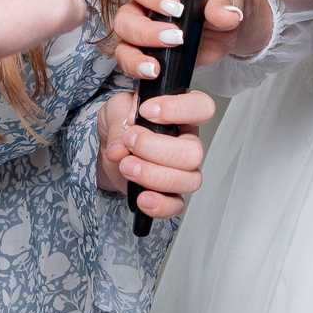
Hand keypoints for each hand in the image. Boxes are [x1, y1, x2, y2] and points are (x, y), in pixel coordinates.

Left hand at [95, 89, 209, 221]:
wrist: (111, 149)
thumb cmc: (122, 123)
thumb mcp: (116, 109)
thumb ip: (119, 121)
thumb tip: (120, 147)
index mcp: (182, 115)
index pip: (201, 107)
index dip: (177, 110)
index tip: (146, 111)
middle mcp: (187, 143)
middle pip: (195, 151)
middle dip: (156, 148)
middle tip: (129, 141)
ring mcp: (182, 171)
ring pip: (189, 180)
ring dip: (153, 174)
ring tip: (126, 165)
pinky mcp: (170, 194)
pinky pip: (177, 205)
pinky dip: (160, 205)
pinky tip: (142, 197)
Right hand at [108, 0, 265, 82]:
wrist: (235, 25)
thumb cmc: (227, 0)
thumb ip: (226, 1)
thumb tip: (225, 14)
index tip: (176, 9)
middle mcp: (146, 5)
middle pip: (126, 15)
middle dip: (145, 30)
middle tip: (174, 38)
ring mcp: (145, 30)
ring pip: (124, 40)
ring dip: (136, 54)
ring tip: (156, 66)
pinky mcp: (150, 53)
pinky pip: (131, 61)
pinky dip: (137, 69)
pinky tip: (154, 74)